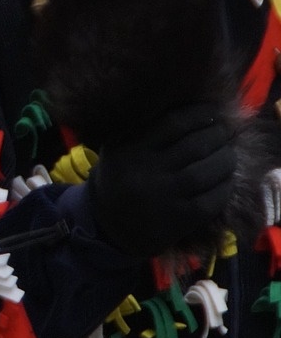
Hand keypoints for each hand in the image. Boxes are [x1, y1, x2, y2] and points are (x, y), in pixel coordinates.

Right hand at [87, 101, 234, 255]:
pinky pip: (212, 200)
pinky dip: (225, 186)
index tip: (214, 111)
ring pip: (206, 172)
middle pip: (196, 146)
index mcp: (127, 150)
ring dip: (226, 159)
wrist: (109, 227)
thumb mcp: (119, 150)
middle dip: (219, 135)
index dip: (202, 114)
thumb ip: (146, 129)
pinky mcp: (178, 220)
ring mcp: (162, 198)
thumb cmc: (121, 178)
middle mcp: (143, 173)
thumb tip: (198, 111)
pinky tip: (226, 179)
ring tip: (229, 154)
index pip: (174, 123)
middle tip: (226, 131)